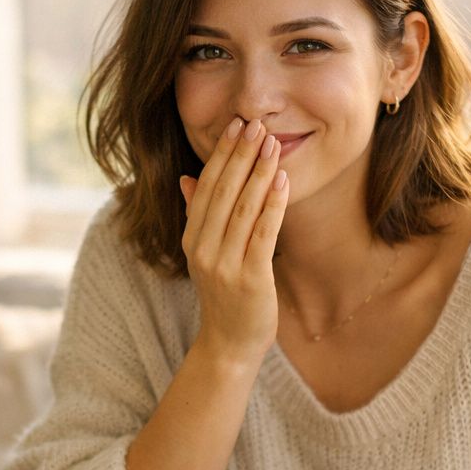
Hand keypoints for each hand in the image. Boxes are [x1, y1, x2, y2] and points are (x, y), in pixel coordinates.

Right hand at [179, 117, 289, 363]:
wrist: (230, 344)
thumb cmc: (224, 296)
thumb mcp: (205, 254)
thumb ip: (197, 215)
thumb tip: (187, 177)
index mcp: (192, 239)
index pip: (205, 187)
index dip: (221, 155)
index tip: (237, 126)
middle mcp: (203, 250)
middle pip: (223, 192)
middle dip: (242, 155)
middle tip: (258, 125)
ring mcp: (225, 265)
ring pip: (243, 208)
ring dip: (260, 173)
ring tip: (274, 145)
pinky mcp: (250, 278)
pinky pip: (263, 234)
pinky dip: (272, 205)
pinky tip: (282, 181)